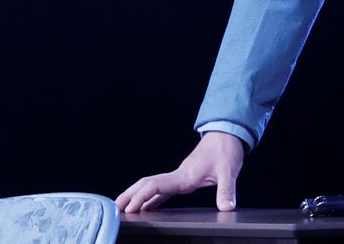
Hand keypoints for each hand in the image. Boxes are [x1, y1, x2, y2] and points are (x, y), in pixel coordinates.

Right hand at [115, 131, 244, 212]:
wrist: (227, 134)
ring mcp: (179, 176)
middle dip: (130, 196)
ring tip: (123, 208)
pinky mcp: (184, 178)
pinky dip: (151, 197)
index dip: (141, 196)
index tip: (130, 208)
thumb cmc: (226, 150)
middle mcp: (178, 175)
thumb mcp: (229, 171)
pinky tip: (147, 206)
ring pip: (151, 186)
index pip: (156, 185)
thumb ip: (227, 190)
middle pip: (146, 184)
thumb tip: (227, 207)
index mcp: (184, 175)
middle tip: (114, 209)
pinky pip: (162, 189)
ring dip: (136, 195)